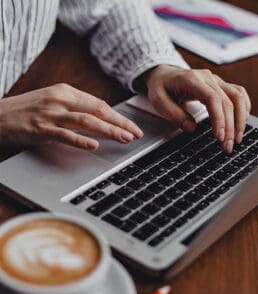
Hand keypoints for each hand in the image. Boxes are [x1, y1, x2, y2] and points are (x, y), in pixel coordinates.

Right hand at [0, 84, 142, 149]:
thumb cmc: (28, 110)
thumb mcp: (54, 102)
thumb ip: (76, 108)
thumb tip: (101, 118)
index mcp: (66, 92)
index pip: (100, 104)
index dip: (119, 116)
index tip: (132, 125)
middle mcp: (61, 99)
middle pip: (98, 111)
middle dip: (120, 123)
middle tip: (136, 133)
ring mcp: (50, 114)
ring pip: (86, 121)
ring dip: (108, 130)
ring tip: (125, 138)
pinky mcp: (40, 129)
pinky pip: (64, 134)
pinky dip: (80, 140)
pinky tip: (94, 145)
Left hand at [144, 65, 250, 152]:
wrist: (164, 74)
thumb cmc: (161, 87)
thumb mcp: (159, 101)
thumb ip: (175, 114)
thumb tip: (192, 128)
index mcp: (192, 80)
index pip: (213, 98)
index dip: (219, 118)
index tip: (220, 136)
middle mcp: (208, 78)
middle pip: (227, 101)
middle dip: (230, 126)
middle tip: (228, 146)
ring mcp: (216, 80)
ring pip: (237, 97)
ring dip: (240, 119)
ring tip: (237, 138)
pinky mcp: (220, 85)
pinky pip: (238, 93)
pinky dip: (243, 108)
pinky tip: (242, 122)